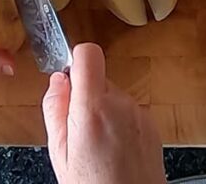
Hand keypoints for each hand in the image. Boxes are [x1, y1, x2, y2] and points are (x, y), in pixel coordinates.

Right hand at [42, 43, 165, 183]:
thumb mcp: (58, 152)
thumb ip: (54, 109)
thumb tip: (56, 81)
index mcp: (92, 109)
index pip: (88, 53)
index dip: (75, 60)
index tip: (67, 77)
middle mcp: (121, 105)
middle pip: (99, 78)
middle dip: (85, 95)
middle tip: (77, 128)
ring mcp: (139, 114)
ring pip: (114, 95)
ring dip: (103, 111)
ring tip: (96, 145)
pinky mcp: (151, 125)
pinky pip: (128, 111)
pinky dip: (119, 123)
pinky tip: (113, 150)